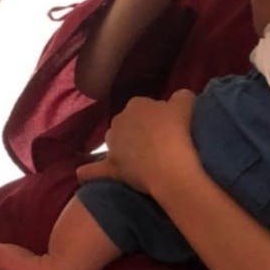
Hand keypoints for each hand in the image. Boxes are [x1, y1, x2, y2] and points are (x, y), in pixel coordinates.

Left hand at [77, 90, 199, 194]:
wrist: (171, 167)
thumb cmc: (179, 131)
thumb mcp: (186, 103)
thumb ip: (180, 97)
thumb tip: (178, 99)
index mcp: (136, 104)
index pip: (147, 107)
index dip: (160, 117)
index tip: (171, 128)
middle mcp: (119, 121)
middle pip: (130, 124)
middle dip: (141, 131)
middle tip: (162, 143)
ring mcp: (112, 146)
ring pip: (116, 143)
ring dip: (124, 148)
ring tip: (143, 160)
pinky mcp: (111, 168)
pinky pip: (95, 170)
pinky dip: (89, 171)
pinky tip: (82, 173)